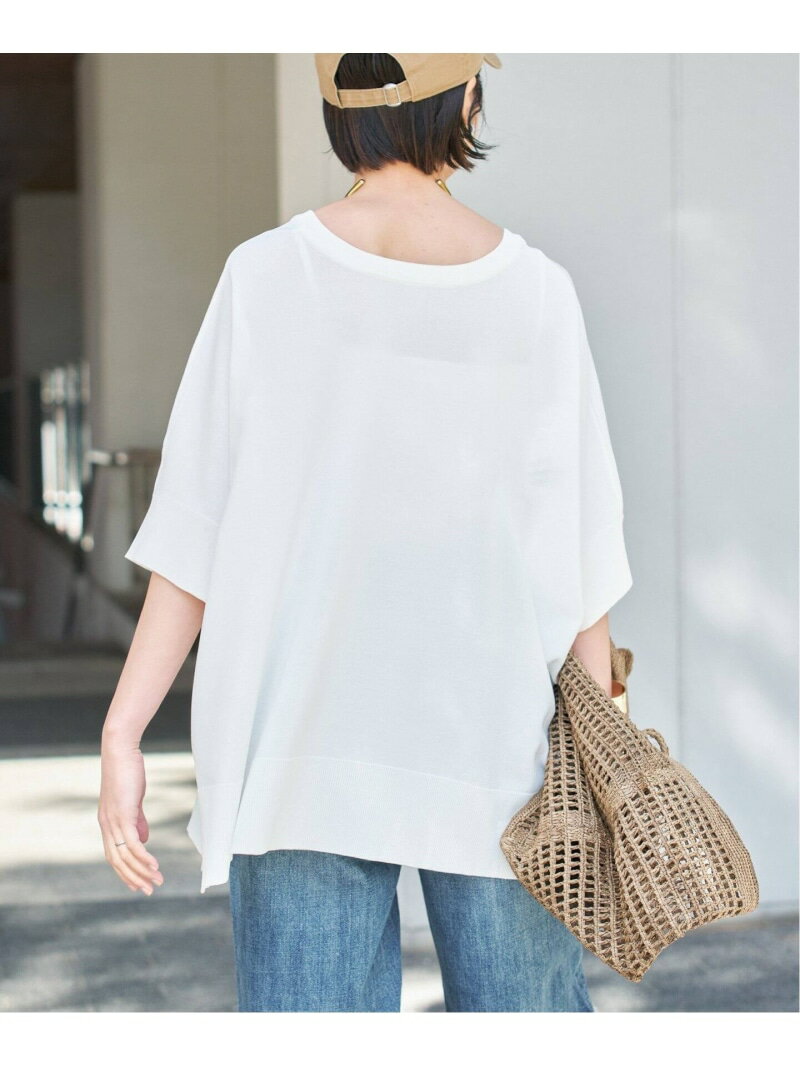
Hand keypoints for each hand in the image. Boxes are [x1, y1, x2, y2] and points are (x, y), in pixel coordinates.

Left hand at [98, 734, 163, 894]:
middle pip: (118, 861)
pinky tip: (154, 866)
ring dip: (142, 872)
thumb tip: (143, 839)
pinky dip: (143, 857)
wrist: (120, 751)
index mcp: (108, 823)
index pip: (114, 856)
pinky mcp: (122, 815)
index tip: (140, 883)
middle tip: (149, 890)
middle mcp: (107, 826)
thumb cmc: (127, 772)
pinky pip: (133, 843)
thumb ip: (137, 820)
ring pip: (126, 856)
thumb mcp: (133, 800)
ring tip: (157, 881)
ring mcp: (113, 822)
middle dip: (133, 878)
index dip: (126, 872)